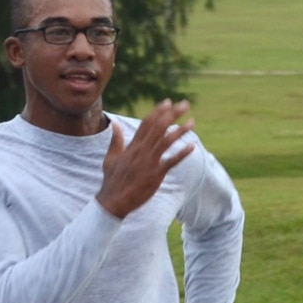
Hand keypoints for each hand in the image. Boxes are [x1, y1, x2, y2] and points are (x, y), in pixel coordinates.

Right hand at [96, 100, 194, 219]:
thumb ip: (115, 140)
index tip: (167, 102)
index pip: (147, 123)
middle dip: (172, 114)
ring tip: (192, 122)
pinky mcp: (156, 174)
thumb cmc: (112, 180)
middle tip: (184, 104)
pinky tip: (192, 146)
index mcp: (133, 146)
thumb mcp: (110, 157)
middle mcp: (142, 151)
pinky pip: (172, 161)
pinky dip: (182, 153)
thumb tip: (115, 124)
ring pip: (167, 141)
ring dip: (180, 131)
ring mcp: (149, 162)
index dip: (158, 112)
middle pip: (159, 127)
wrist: (114, 200)